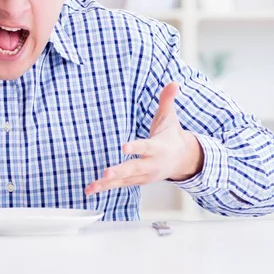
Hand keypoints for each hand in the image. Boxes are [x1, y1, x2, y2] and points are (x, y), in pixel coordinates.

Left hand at [85, 82, 203, 194]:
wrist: (183, 159)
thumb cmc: (171, 136)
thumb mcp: (170, 118)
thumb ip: (168, 101)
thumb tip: (173, 83)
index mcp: (158, 148)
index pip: (146, 146)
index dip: (136, 147)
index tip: (124, 147)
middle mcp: (151, 164)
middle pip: (134, 168)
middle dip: (120, 171)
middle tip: (106, 172)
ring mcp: (143, 175)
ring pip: (124, 180)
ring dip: (107, 183)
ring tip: (92, 186)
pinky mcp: (136, 181)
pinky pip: (119, 185)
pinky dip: (105, 188)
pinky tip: (90, 190)